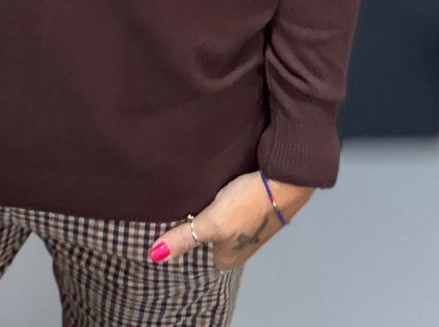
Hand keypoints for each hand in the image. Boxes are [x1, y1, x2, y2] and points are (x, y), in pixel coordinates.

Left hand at [147, 171, 313, 271]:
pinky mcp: (250, 208)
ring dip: (202, 213)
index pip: (195, 259)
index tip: (158, 233)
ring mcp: (245, 228)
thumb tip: (154, 255)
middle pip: (204, 240)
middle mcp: (236, 247)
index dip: (178, 246)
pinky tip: (205, 191)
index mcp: (227, 259)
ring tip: (180, 199)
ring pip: (215, 223)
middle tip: (164, 213)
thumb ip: (184, 237)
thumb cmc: (248, 205)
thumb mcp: (212, 222)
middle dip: (189, 228)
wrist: (284, 179)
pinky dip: (215, 203)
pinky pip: (225, 209)